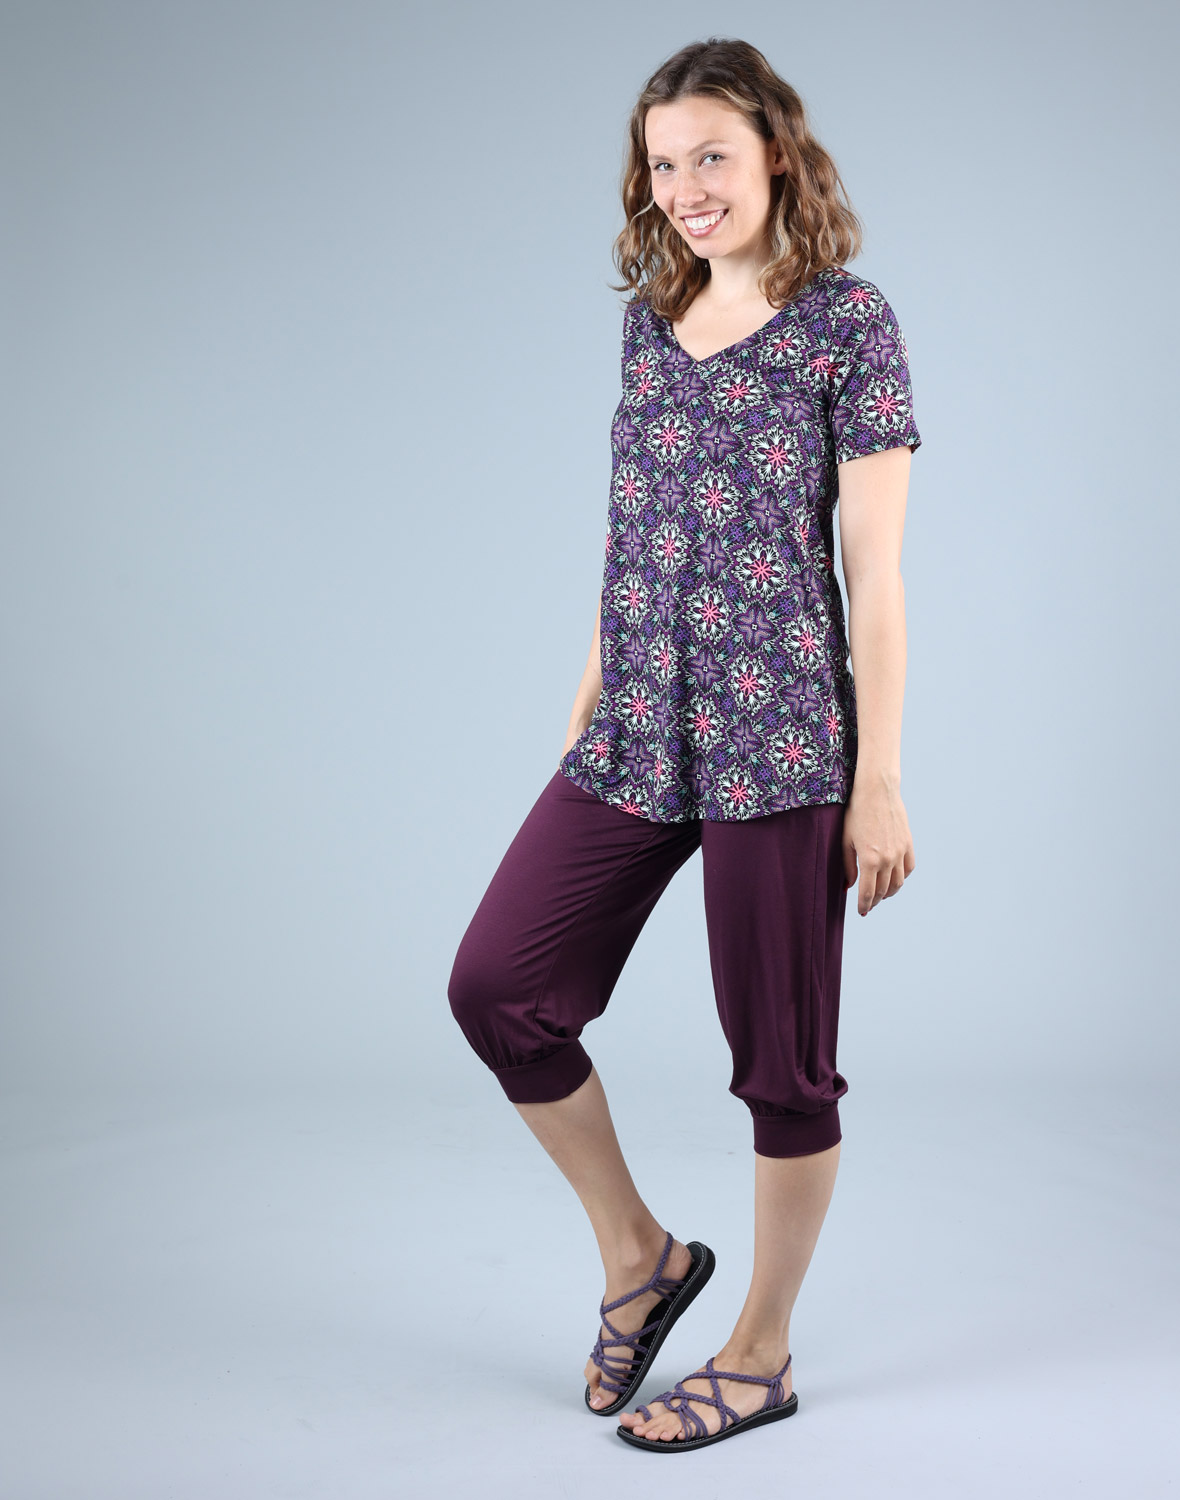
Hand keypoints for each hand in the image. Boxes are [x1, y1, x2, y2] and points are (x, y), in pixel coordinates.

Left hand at [842, 780, 914, 915]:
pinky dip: (902, 877)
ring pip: (898, 883)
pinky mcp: (908, 844)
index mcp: (870, 860)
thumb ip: (848, 866)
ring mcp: (900, 852)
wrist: (877, 791)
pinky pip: (909, 868)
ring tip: (881, 895)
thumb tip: (848, 886)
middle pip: (884, 891)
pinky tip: (895, 878)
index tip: (861, 912)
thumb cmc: (855, 814)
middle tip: (868, 905)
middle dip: (875, 901)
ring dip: (890, 893)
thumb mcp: (845, 840)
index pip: (868, 893)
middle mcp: (888, 859)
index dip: (864, 906)